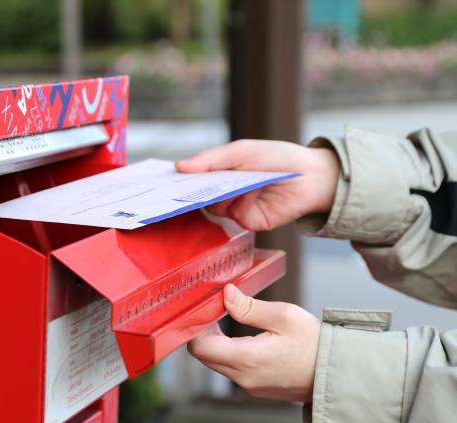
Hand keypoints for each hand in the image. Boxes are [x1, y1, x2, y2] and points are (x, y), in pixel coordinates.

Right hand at [176, 140, 339, 230]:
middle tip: (183, 187)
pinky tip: (255, 189)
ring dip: (224, 193)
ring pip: (214, 208)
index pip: (191, 180)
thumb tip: (179, 166)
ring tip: (239, 180)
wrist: (310, 175)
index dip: (177, 181)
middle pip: (198, 197)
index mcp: (219, 175)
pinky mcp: (249, 222)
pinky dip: (241, 201)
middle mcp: (224, 194)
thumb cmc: (276, 157)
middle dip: (192, 191)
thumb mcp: (241, 151)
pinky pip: (234, 215)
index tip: (162, 180)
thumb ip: (210, 159)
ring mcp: (235, 209)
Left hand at [187, 284, 319, 402]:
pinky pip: (231, 370)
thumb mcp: (284, 316)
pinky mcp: (257, 387)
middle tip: (213, 310)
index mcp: (247, 360)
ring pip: (215, 363)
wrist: (341, 375)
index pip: (200, 347)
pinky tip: (239, 337)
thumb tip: (226, 295)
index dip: (196, 326)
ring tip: (226, 319)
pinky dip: (227, 353)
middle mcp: (243, 378)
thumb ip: (249, 307)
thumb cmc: (316, 344)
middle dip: (202, 332)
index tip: (204, 308)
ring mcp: (249, 386)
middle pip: (204, 356)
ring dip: (215, 342)